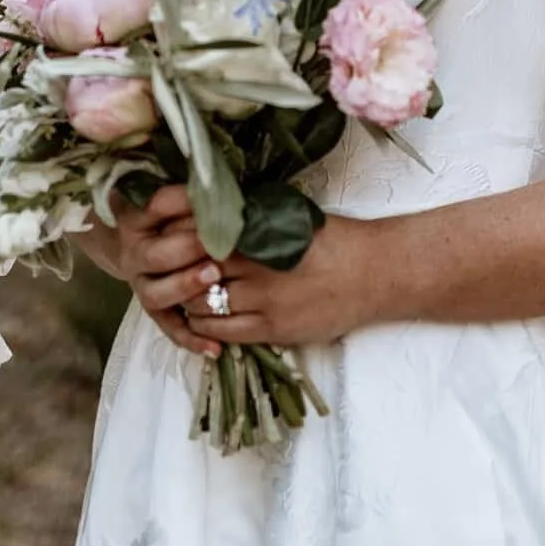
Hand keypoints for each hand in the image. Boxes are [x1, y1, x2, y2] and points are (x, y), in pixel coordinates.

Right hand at [113, 184, 222, 355]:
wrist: (142, 244)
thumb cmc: (173, 215)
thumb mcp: (177, 200)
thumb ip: (195, 195)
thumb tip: (225, 188)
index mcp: (138, 218)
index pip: (157, 206)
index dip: (183, 202)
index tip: (211, 199)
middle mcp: (135, 253)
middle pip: (155, 255)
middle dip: (186, 249)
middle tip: (215, 246)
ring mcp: (143, 285)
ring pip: (157, 294)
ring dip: (185, 287)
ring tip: (214, 278)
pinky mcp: (155, 312)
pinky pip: (171, 329)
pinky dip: (192, 339)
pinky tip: (215, 348)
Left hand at [181, 213, 379, 349]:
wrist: (374, 272)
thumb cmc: (336, 238)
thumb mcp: (291, 215)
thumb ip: (253, 218)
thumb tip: (214, 213)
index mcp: (260, 230)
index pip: (199, 233)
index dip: (178, 236)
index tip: (170, 236)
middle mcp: (257, 264)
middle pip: (194, 269)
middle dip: (177, 270)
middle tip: (171, 269)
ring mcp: (264, 300)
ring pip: (202, 304)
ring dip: (188, 301)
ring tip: (185, 294)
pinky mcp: (273, 329)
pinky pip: (224, 332)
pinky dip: (205, 327)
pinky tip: (203, 320)